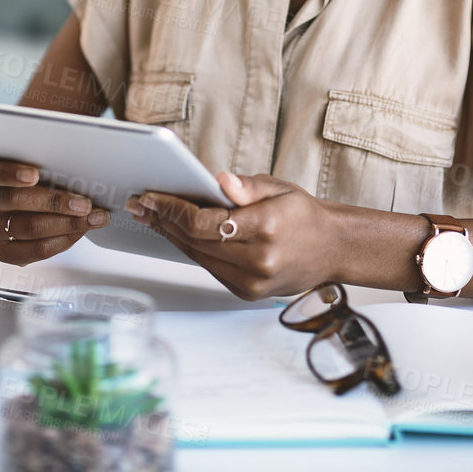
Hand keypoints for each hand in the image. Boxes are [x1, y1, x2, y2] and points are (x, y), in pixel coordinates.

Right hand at [0, 154, 111, 264]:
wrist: (26, 198)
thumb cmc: (33, 173)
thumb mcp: (32, 158)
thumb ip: (45, 158)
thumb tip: (79, 161)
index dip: (9, 174)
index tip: (34, 175)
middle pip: (15, 201)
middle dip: (56, 202)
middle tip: (85, 203)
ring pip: (29, 229)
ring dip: (67, 224)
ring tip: (93, 218)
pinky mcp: (2, 252)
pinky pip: (34, 250)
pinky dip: (62, 241)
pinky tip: (79, 231)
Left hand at [129, 172, 341, 299]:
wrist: (332, 249)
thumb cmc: (304, 215)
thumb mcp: (279, 188)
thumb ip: (246, 186)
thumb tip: (218, 180)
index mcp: (266, 229)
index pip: (203, 223)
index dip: (172, 209)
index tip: (152, 197)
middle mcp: (258, 261)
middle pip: (194, 241)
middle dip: (163, 220)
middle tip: (140, 204)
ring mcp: (251, 283)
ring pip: (197, 256)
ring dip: (170, 236)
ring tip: (151, 217)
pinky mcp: (246, 292)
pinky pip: (208, 267)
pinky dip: (190, 249)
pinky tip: (176, 233)